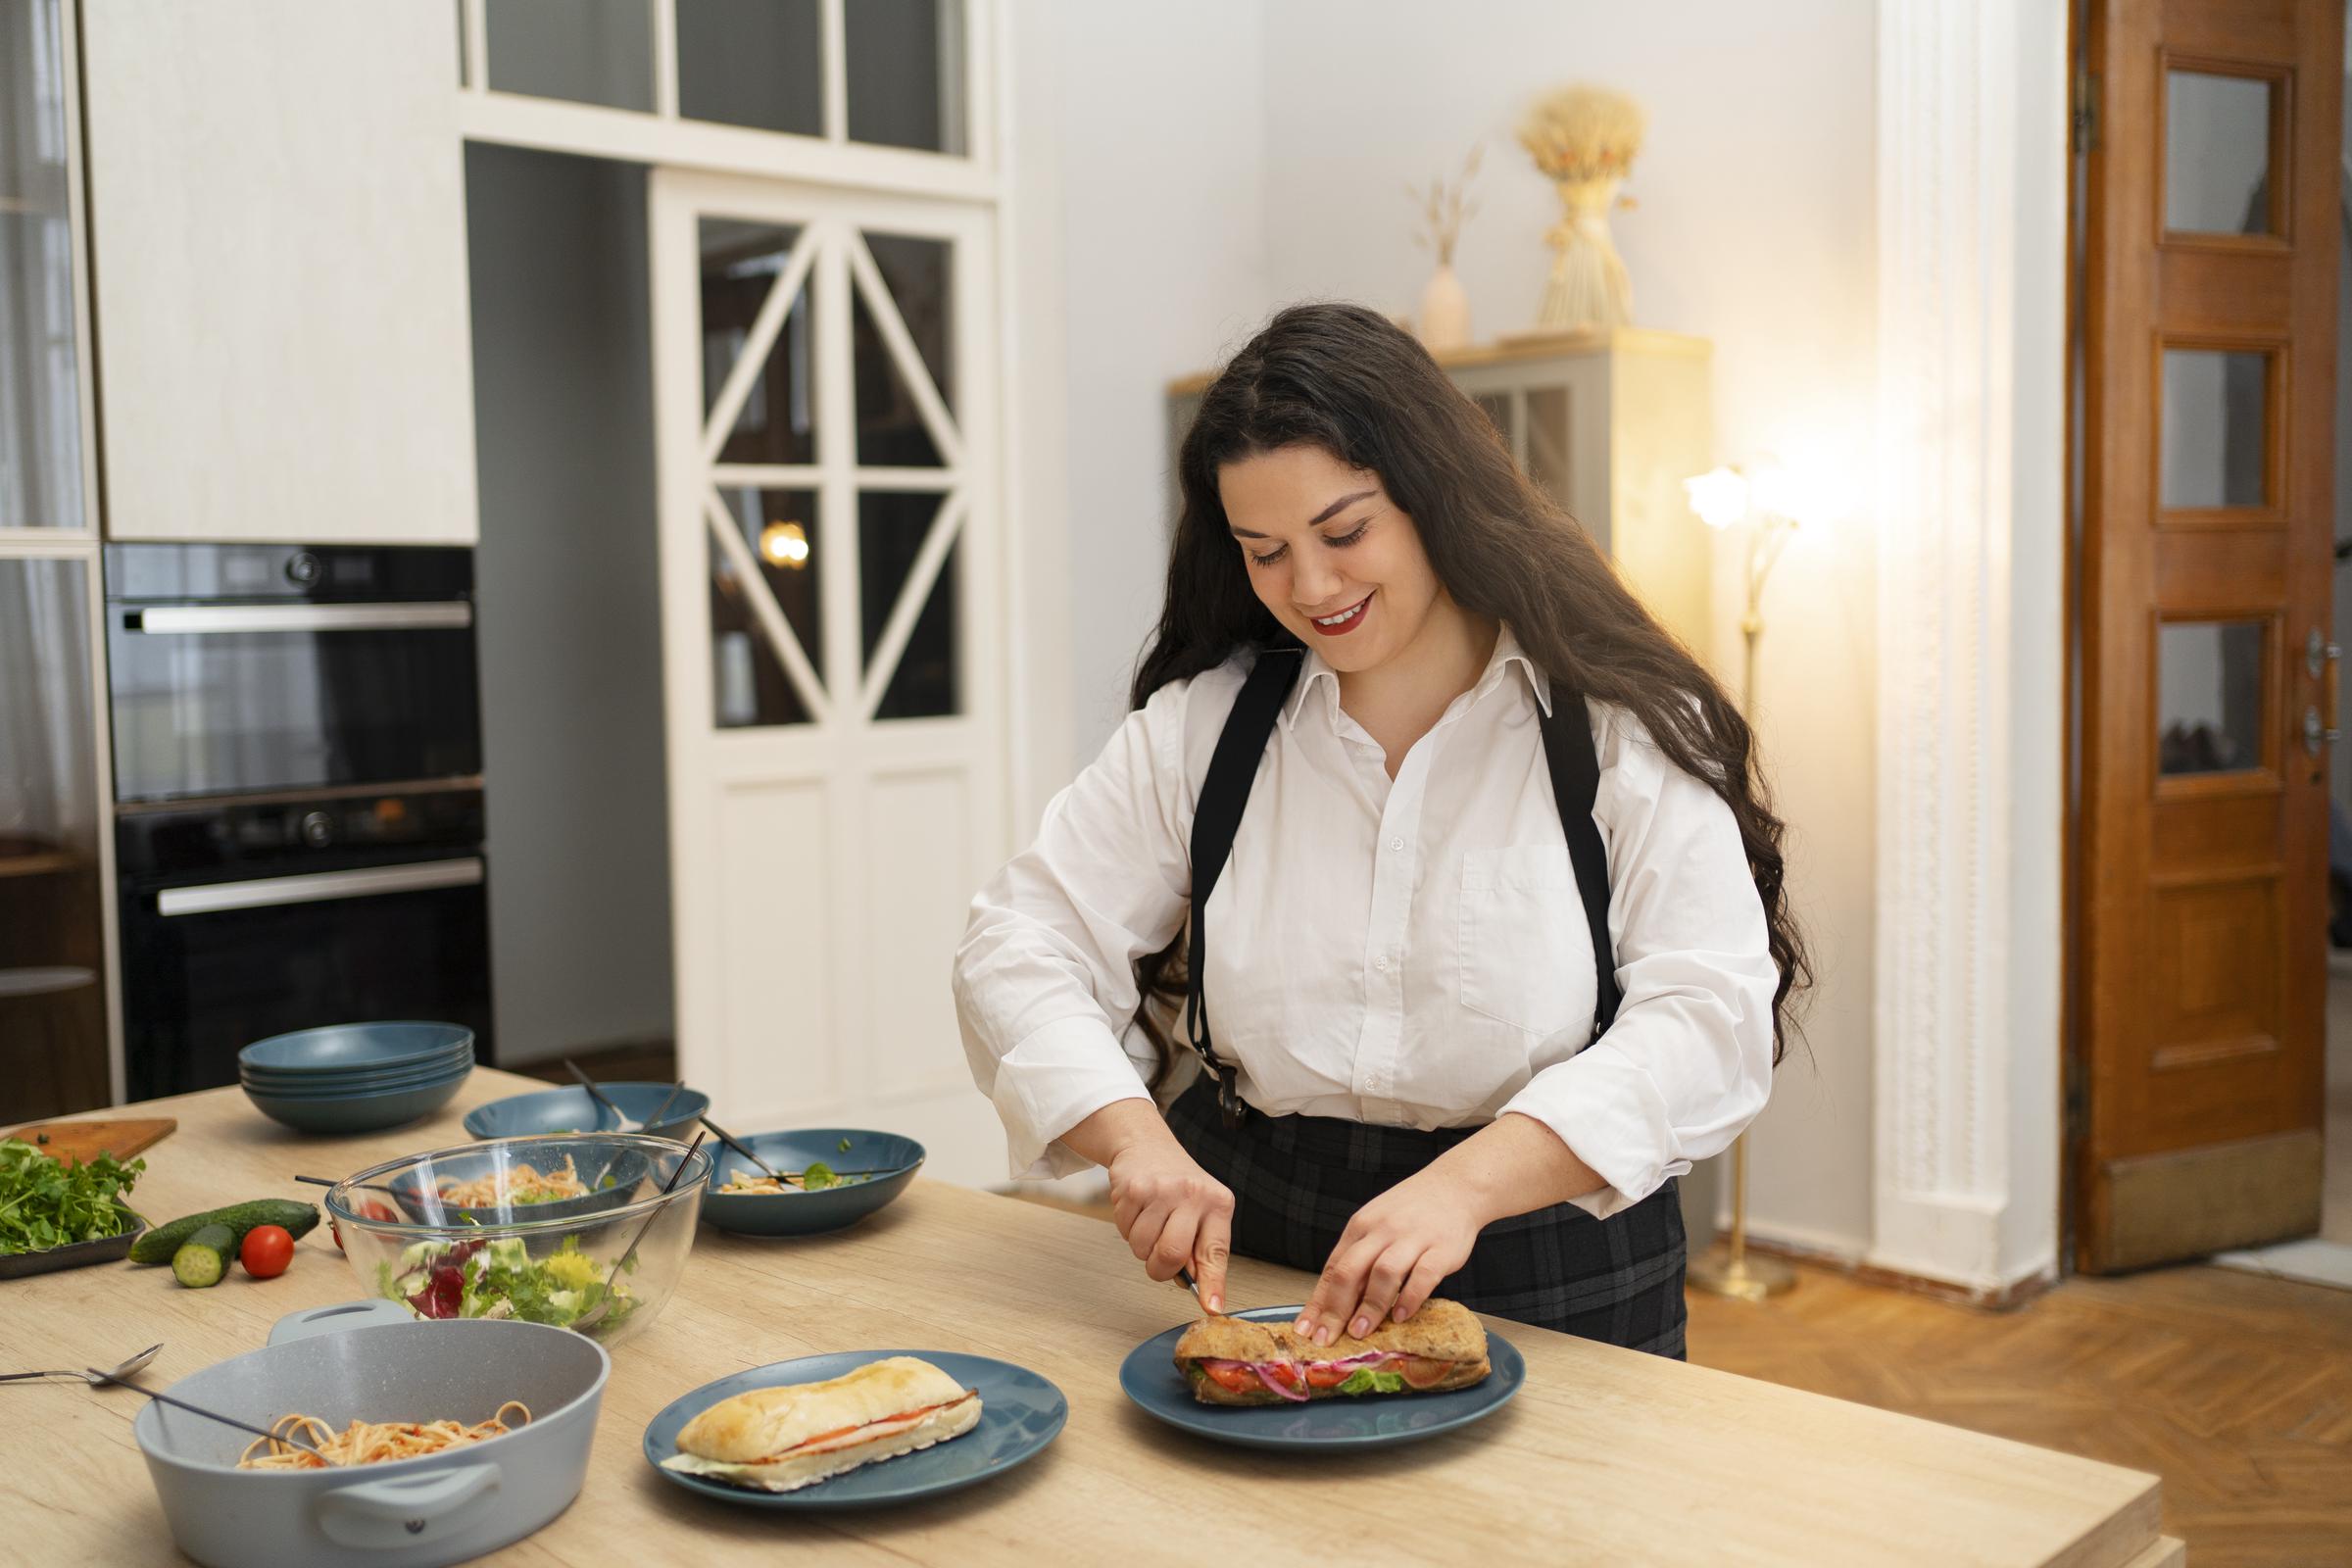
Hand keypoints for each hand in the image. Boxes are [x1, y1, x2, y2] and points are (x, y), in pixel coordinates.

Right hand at [1104, 1134, 1234, 1313]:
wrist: (1146, 1145)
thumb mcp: (1200, 1212)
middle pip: (1172, 1254)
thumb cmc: (1177, 1187)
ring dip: (1140, 1246)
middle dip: (1160, 1268)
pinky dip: (1126, 1228)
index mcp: (1218, 1204)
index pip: (1216, 1252)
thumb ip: (1200, 1248)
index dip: (1212, 1283)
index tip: (1211, 1307)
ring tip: (1149, 1221)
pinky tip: (1137, 1209)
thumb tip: (1199, 1288)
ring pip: (1143, 1247)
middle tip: (1157, 1258)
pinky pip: (1125, 1230)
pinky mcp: (1135, 1187)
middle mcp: (1194, 1194)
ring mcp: (1163, 1189)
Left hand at [1296, 1165, 1481, 1344]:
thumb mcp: (1376, 1226)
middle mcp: (1382, 1230)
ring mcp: (1412, 1238)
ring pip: (1384, 1273)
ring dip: (1370, 1306)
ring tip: (1361, 1332)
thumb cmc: (1411, 1212)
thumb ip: (1359, 1259)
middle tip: (1327, 1339)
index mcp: (1361, 1226)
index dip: (1318, 1303)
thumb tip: (1335, 1303)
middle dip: (1336, 1310)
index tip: (1306, 1331)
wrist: (1455, 1186)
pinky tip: (1401, 1316)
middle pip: (1350, 1271)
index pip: (1333, 1269)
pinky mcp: (1441, 1248)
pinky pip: (1423, 1275)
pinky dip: (1409, 1298)